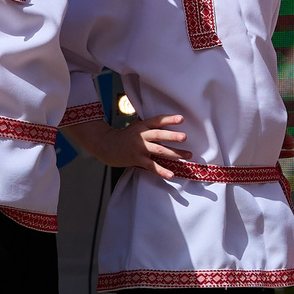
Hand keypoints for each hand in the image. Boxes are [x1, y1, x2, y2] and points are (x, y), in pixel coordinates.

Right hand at [74, 113, 188, 176]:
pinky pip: (151, 166)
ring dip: (174, 153)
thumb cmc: (124, 136)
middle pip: (159, 135)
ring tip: (188, 155)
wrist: (105, 146)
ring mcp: (139, 148)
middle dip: (172, 136)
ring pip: (159, 150)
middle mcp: (142, 136)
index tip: (181, 119)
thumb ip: (148, 124)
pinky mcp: (137, 159)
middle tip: (185, 137)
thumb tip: (164, 120)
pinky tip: (171, 175)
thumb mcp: (135, 126)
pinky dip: (162, 171)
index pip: (157, 121)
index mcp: (142, 126)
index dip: (169, 119)